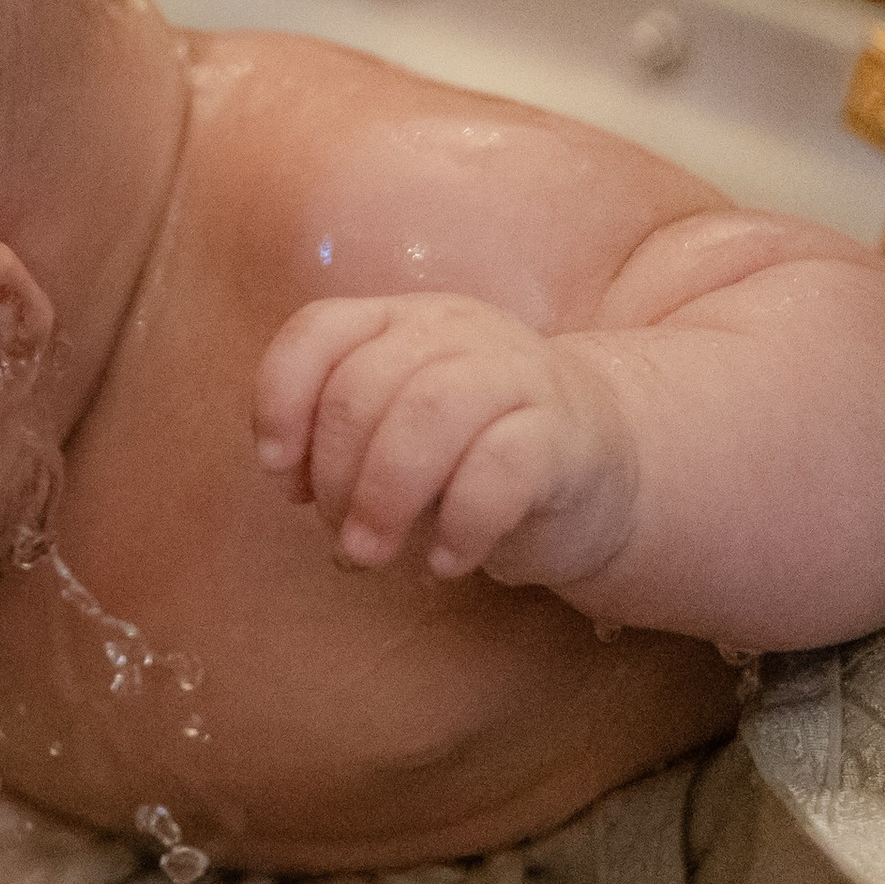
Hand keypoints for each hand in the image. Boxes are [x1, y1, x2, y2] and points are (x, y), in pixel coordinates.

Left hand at [252, 294, 640, 589]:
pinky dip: (461, 524)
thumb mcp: (394, 436)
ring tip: (373, 555)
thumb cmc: (473, 454)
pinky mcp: (567, 434)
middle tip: (343, 537)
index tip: (281, 478)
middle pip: (363, 386)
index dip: (281, 404)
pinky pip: (502, 467)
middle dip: (334, 475)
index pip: (319, 331)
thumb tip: (289, 481)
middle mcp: (455, 331)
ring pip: (428, 413)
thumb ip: (339, 441)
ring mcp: (517, 374)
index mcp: (400, 320)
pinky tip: (448, 563)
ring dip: (383, 496)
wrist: (603, 468)